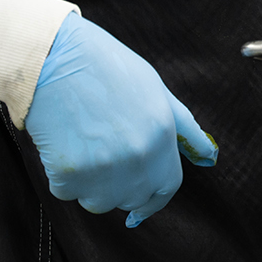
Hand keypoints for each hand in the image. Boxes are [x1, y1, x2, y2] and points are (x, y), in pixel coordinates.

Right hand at [25, 14, 217, 226]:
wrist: (52, 57)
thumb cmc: (105, 69)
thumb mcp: (156, 91)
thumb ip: (184, 129)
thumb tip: (209, 156)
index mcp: (163, 136)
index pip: (167, 188)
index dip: (153, 198)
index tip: (140, 204)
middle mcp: (140, 158)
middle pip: (132, 198)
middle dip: (119, 187)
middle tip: (102, 154)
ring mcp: (105, 168)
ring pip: (98, 202)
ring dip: (89, 184)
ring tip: (83, 144)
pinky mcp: (70, 174)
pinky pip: (66, 192)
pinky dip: (62, 176)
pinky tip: (62, 144)